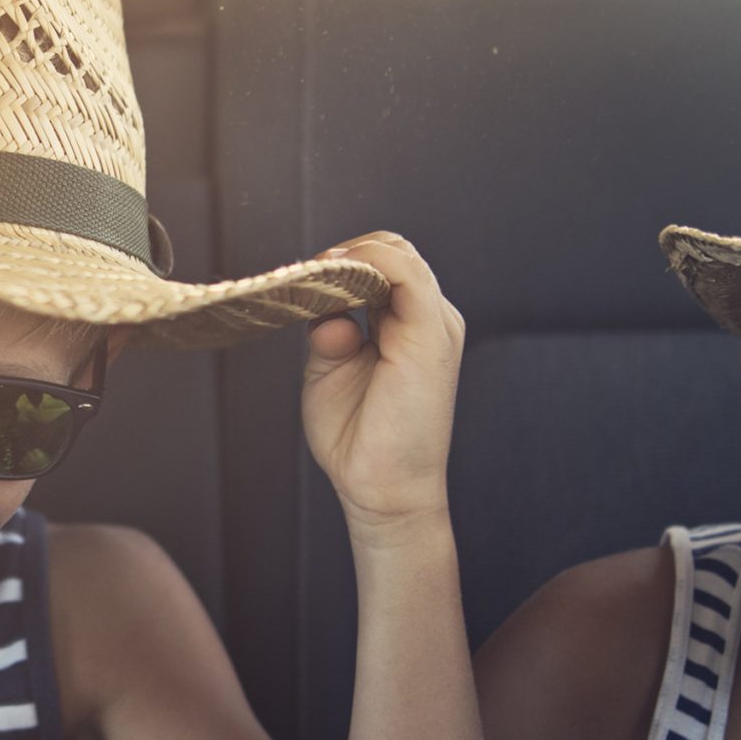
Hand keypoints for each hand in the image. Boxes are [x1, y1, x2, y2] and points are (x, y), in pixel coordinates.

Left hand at [301, 231, 464, 537]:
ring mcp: (433, 325)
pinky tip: (335, 274)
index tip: (307, 275)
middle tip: (309, 271)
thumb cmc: (358, 436)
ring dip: (354, 254)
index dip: (346, 260)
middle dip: (349, 252)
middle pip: (395, 253)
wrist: (380, 487)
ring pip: (401, 255)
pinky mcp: (430, 335)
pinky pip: (406, 273)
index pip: (386, 266)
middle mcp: (427, 319)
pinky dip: (368, 261)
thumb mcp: (330, 370)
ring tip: (317, 273)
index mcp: (408, 325)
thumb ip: (329, 332)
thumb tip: (327, 312)